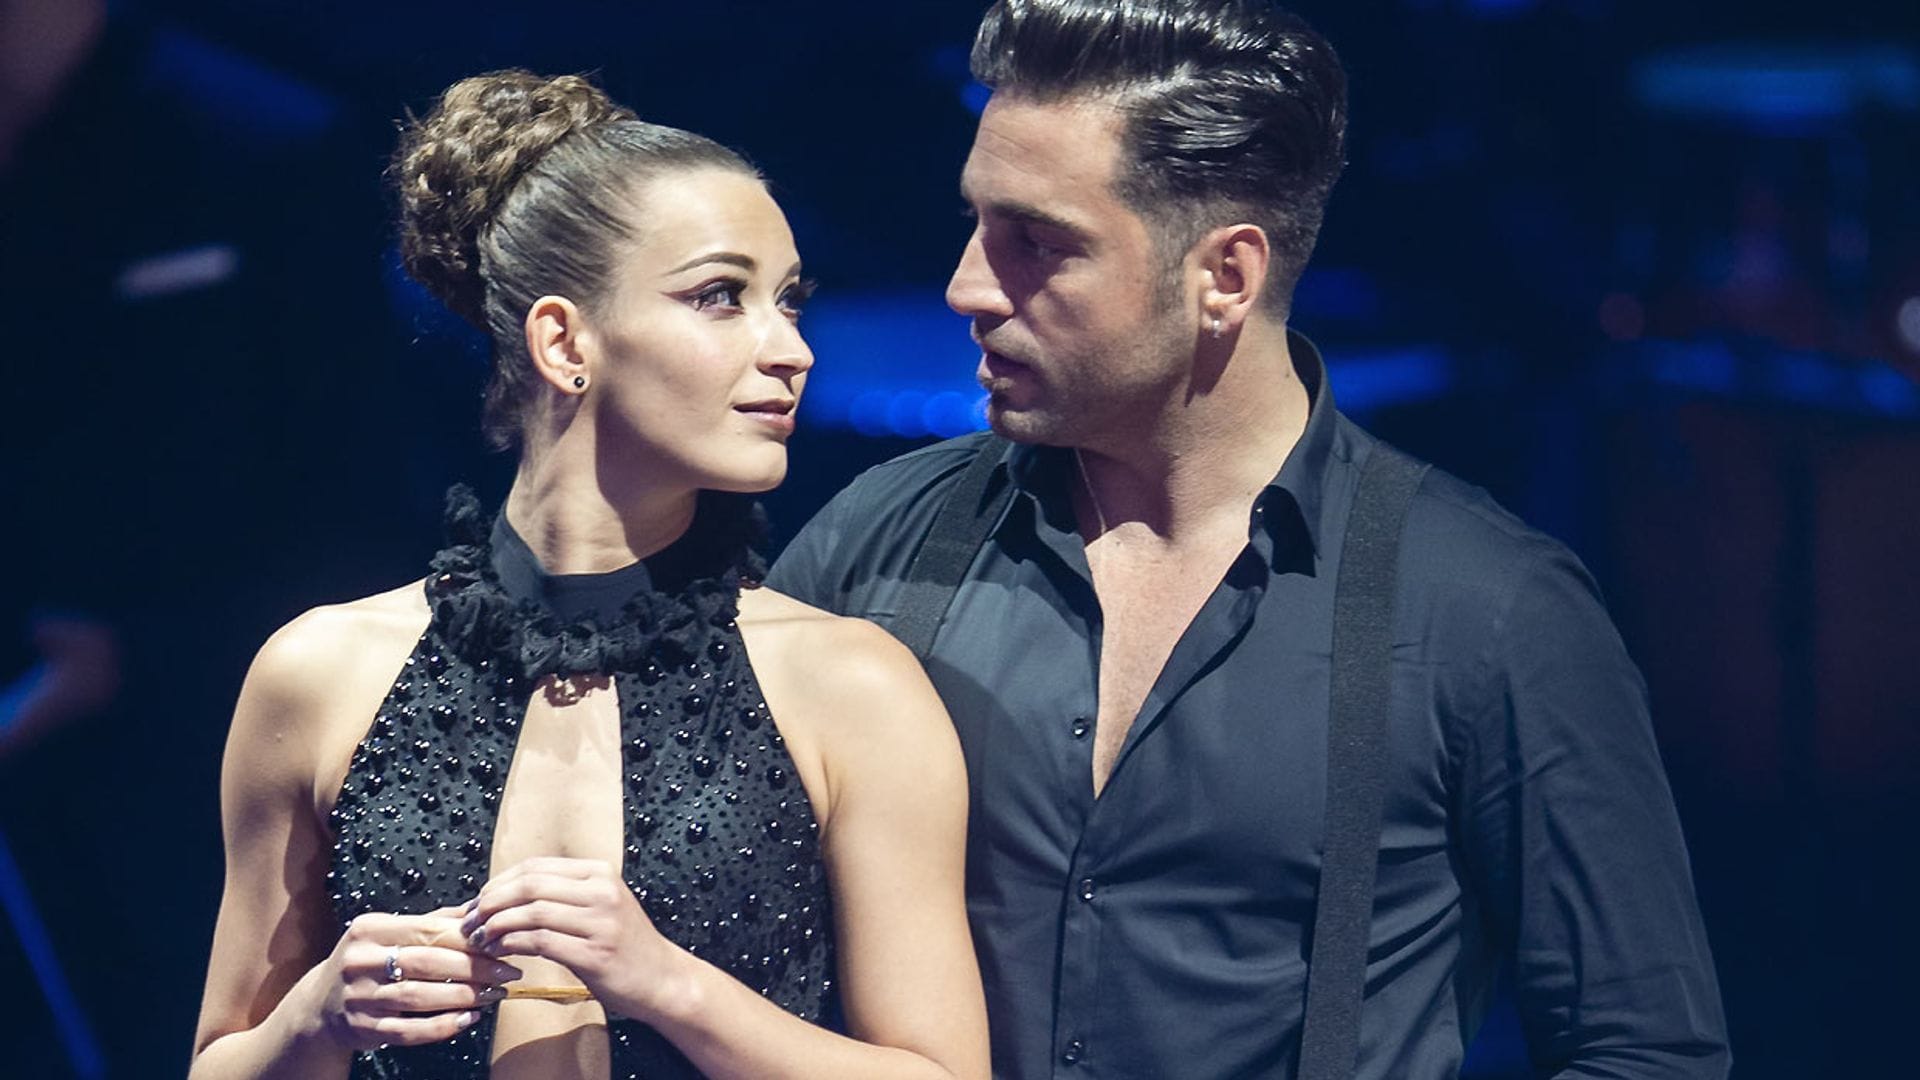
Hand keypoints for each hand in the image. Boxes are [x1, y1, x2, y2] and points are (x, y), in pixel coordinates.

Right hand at [306, 908, 522, 1051]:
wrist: (320, 1006)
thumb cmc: (369, 962)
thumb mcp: (390, 933)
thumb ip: (435, 921)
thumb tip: (481, 906)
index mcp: (370, 929)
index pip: (429, 931)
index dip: (470, 939)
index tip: (503, 945)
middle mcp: (360, 961)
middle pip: (428, 962)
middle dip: (475, 968)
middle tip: (508, 973)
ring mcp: (359, 997)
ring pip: (420, 997)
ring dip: (464, 997)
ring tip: (495, 996)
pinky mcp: (363, 1028)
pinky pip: (409, 1030)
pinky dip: (442, 1026)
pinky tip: (469, 1019)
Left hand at [460, 857, 685, 1021]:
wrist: (662, 979)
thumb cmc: (624, 945)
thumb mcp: (601, 906)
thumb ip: (564, 894)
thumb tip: (505, 892)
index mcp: (600, 873)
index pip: (536, 867)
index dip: (499, 882)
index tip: (478, 902)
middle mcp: (601, 891)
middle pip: (529, 885)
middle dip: (491, 902)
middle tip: (470, 921)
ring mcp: (600, 922)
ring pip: (531, 912)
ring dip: (496, 925)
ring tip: (480, 939)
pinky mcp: (595, 953)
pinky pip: (539, 941)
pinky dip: (512, 945)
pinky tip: (499, 952)